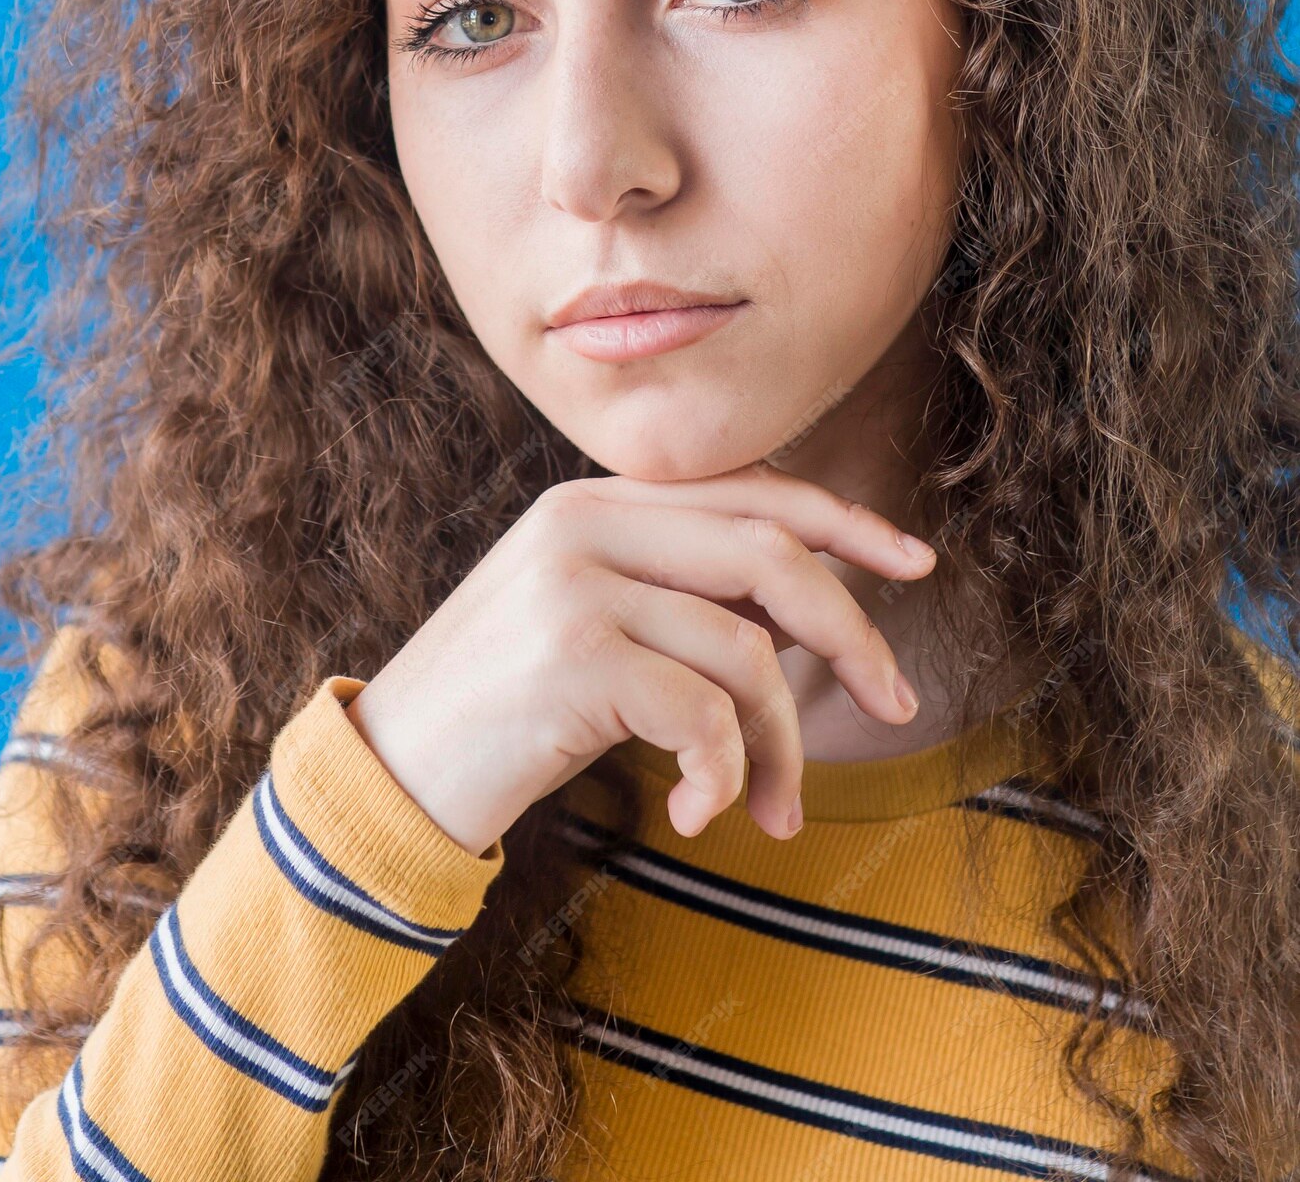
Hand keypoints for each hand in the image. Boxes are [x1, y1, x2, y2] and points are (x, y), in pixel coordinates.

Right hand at [343, 461, 935, 855]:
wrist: (388, 772)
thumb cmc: (505, 708)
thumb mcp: (593, 623)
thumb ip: (682, 592)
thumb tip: (818, 601)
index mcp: (595, 500)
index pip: (750, 490)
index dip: (844, 522)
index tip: (914, 561)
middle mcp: (584, 522)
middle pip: (770, 556)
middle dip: (853, 632)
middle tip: (897, 704)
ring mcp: (575, 585)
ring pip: (747, 652)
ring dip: (782, 747)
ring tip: (770, 810)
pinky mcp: (573, 658)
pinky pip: (703, 716)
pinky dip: (724, 776)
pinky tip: (696, 813)